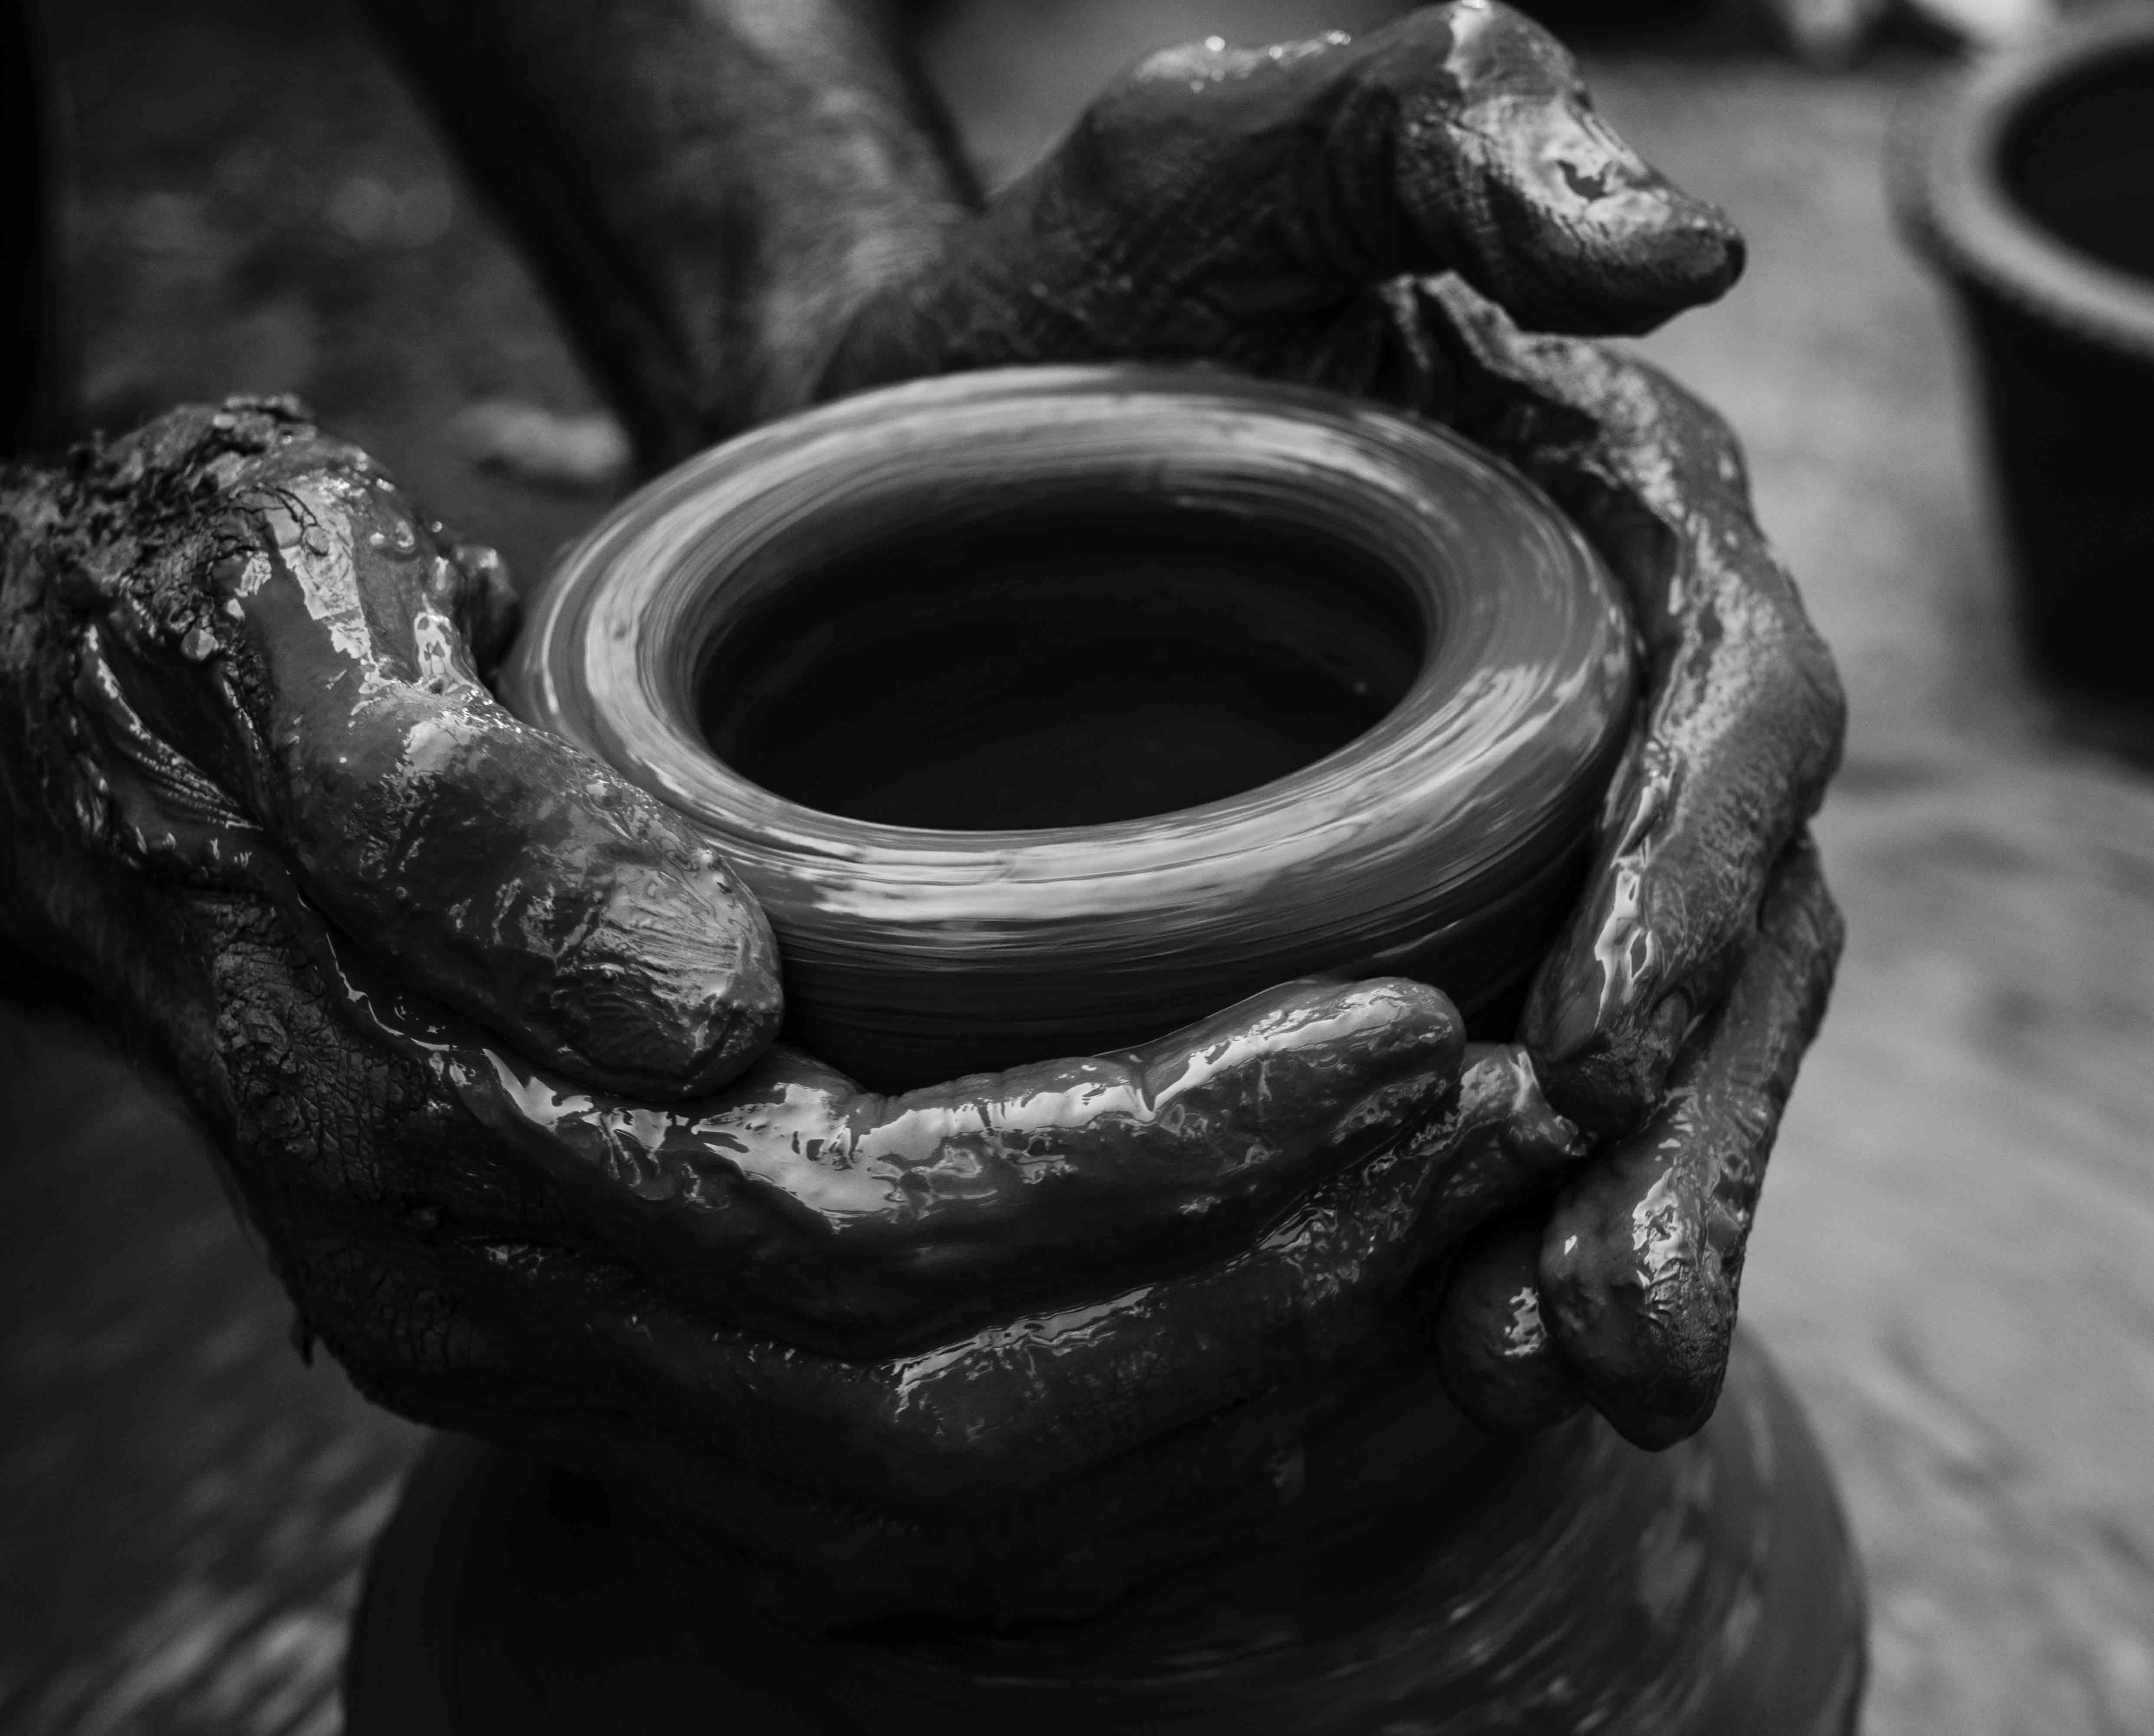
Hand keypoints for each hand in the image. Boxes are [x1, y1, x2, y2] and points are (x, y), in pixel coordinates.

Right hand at [0, 401, 1582, 1621]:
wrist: (94, 761)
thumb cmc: (215, 648)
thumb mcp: (290, 627)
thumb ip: (464, 816)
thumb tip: (703, 1000)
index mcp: (443, 1131)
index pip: (865, 1229)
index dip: (1159, 1157)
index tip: (1397, 1024)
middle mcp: (507, 1309)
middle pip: (950, 1423)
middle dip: (1255, 1284)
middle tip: (1484, 1120)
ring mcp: (564, 1371)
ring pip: (962, 1499)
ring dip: (1234, 1359)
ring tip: (1445, 1197)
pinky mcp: (621, 1365)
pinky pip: (924, 1482)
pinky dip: (1140, 1407)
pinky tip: (1298, 1283)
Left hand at [823, 1, 1847, 1447]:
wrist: (918, 427)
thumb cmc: (1084, 286)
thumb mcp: (1232, 151)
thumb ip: (1442, 124)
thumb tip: (1681, 252)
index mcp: (1623, 536)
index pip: (1730, 718)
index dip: (1694, 889)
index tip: (1592, 1057)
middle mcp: (1612, 708)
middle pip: (1728, 941)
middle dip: (1688, 1140)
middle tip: (1604, 1338)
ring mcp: (1521, 846)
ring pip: (1640, 1063)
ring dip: (1614, 1234)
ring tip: (1547, 1386)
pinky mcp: (1409, 946)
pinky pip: (1494, 1110)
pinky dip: (1483, 1238)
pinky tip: (1448, 1362)